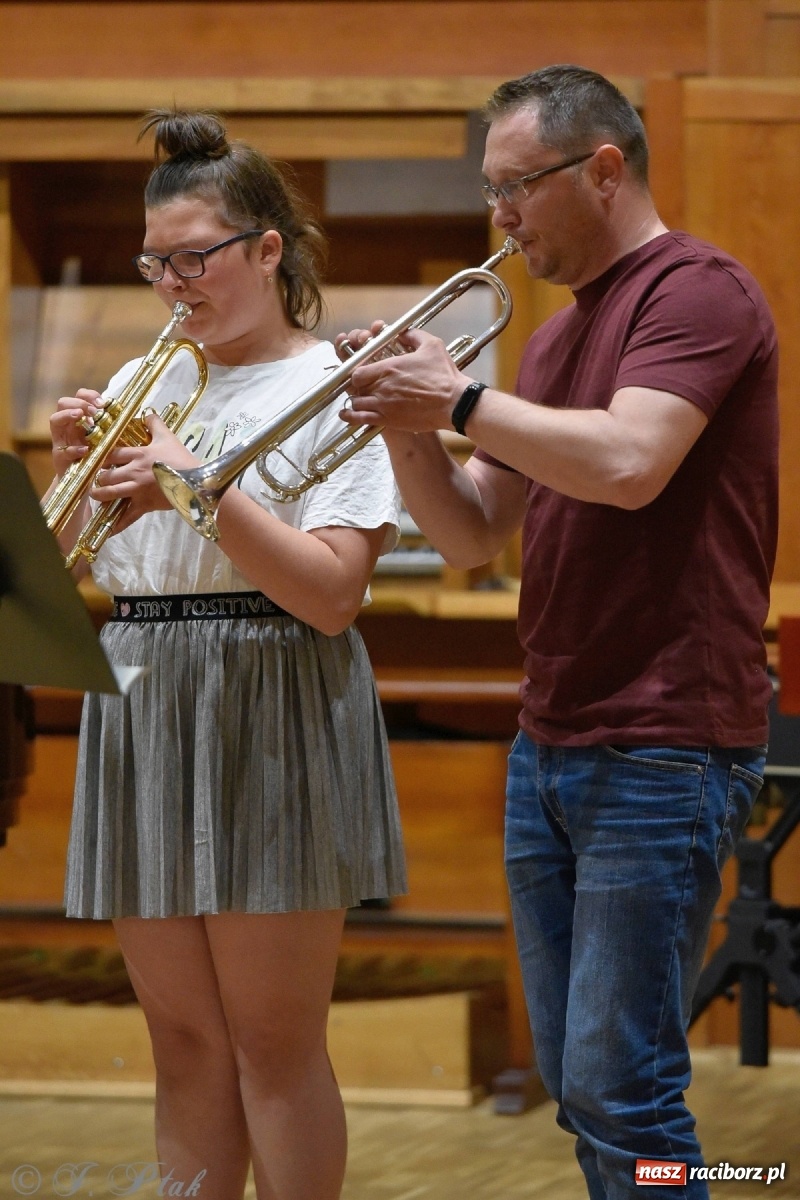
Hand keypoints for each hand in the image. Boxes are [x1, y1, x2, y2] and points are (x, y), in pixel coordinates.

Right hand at [49, 389, 102, 474]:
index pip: (78, 396)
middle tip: (94, 412)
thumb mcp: (104, 438)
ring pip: (55, 419)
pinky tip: (85, 450)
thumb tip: (124, 413)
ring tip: (81, 417)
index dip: (89, 395)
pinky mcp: (59, 456)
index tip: (102, 403)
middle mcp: (67, 425)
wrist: (84, 480)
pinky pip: (63, 450)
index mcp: (79, 418)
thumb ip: (108, 426)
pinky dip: (74, 449)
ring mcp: (61, 439)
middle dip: (79, 403)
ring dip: (68, 415)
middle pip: (63, 402)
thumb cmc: (96, 455)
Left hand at [89, 413, 198, 533]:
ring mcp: (137, 490)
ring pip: (109, 493)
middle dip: (98, 477)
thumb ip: (155, 424)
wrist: (197, 481)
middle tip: (95, 478)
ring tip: (95, 494)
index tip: (94, 458)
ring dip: (99, 495)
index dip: (100, 456)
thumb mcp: (168, 437)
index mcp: (137, 455)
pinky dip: (116, 525)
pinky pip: (127, 517)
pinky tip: (107, 530)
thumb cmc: (181, 458)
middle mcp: (133, 472)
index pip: (110, 454)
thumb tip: (147, 413)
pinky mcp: (145, 505)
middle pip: (105, 474)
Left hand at [337, 328, 470, 432]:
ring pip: (356, 402)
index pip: (358, 370)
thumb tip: (402, 332)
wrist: (454, 403)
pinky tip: (347, 415)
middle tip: (365, 386)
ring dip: (357, 400)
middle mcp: (381, 386)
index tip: (364, 372)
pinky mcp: (388, 420)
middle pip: (356, 386)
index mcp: (388, 367)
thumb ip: (413, 335)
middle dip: (358, 386)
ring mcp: (383, 404)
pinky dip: (351, 417)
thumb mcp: (432, 345)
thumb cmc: (444, 375)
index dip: (357, 372)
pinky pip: (361, 419)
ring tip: (363, 399)